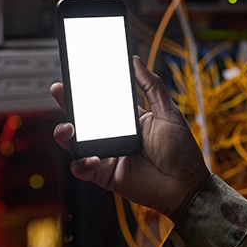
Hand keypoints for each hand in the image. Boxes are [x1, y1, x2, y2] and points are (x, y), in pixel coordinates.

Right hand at [51, 56, 210, 220]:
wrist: (186, 185)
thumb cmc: (181, 151)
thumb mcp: (168, 112)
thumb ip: (151, 86)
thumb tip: (136, 61)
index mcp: (127, 119)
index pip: (101, 101)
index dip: (86, 89)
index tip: (75, 73)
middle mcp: (114, 136)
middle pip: (82, 119)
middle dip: (67, 104)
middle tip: (59, 90)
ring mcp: (107, 155)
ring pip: (75, 143)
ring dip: (65, 134)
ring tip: (69, 128)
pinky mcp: (105, 175)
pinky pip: (83, 169)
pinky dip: (81, 163)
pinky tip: (91, 158)